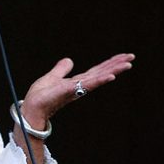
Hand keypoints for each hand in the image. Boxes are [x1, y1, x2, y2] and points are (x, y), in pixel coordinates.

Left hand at [20, 53, 135, 125]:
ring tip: (127, 65)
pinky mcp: (69, 90)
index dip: (110, 63)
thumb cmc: (41, 96)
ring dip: (114, 71)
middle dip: (117, 66)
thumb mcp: (52, 77)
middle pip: (102, 73)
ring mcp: (77, 88)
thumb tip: (69, 60)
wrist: (32, 107)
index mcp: (78, 82)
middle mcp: (80, 85)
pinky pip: (87, 84)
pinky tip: (111, 77)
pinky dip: (100, 80)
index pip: (97, 71)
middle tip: (132, 58)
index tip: (123, 57)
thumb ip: (61, 69)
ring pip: (99, 77)